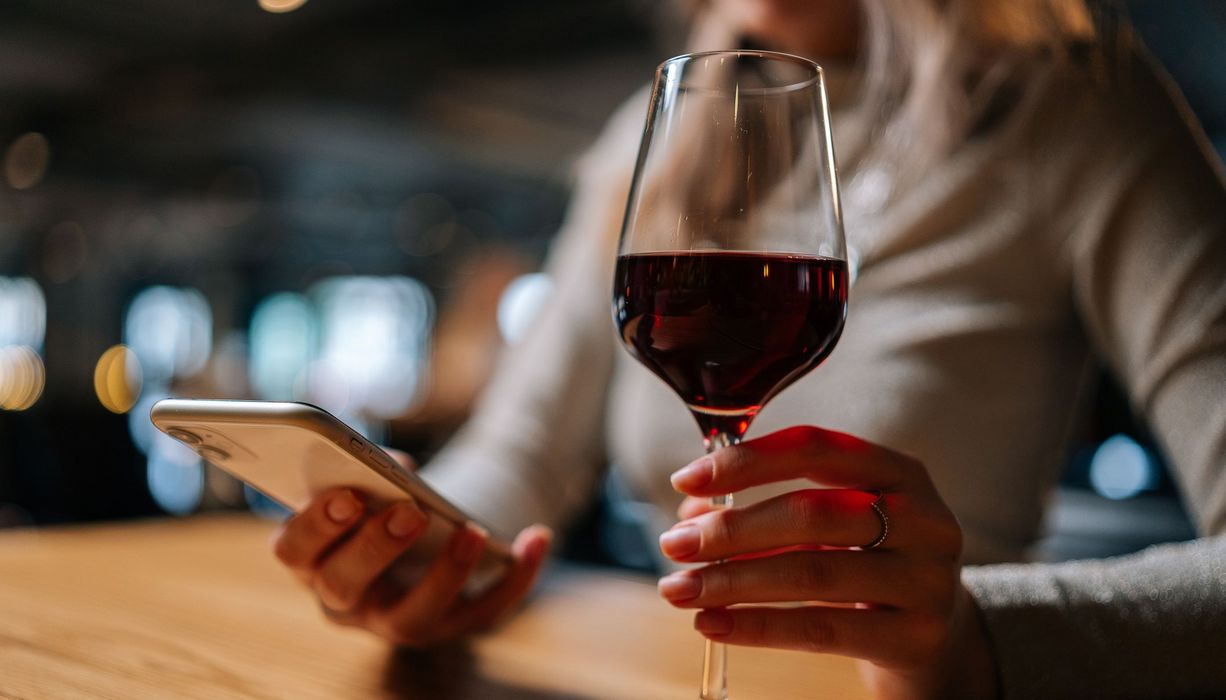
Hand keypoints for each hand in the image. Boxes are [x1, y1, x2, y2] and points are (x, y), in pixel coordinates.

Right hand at [272, 449, 551, 646]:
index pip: (294, 552)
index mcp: (314, 559)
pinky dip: (516, 577)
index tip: (347, 494)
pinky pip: (485, 610)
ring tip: (471, 531)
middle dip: (375, 548)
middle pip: (346, 586)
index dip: (315, 526)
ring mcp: (398, 622)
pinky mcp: (452, 627)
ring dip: (445, 575)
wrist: (425, 545)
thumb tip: (399, 470)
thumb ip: (371, 470)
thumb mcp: (370, 485)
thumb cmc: (383, 504)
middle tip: (410, 512)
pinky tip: (537, 536)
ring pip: (413, 617)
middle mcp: (347, 602)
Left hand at [658, 426, 997, 699]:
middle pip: (812, 513)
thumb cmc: (868, 564)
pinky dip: (757, 626)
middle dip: (731, 528)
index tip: (686, 479)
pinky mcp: (914, 638)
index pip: (816, 448)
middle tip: (674, 544)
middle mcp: (924, 519)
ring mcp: (926, 581)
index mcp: (900, 472)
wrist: (938, 637)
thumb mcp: (835, 524)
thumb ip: (769, 509)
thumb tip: (690, 515)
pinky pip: (821, 629)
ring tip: (679, 589)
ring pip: (812, 573)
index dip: (747, 460)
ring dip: (732, 580)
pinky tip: (713, 623)